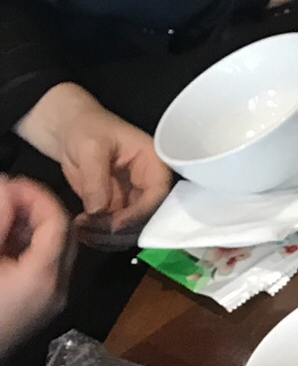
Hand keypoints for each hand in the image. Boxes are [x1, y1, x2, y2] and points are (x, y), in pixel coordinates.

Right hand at [0, 175, 71, 356]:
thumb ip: (0, 220)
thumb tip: (8, 186)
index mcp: (44, 275)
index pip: (58, 221)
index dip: (36, 195)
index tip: (11, 183)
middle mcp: (58, 289)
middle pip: (64, 235)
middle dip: (37, 209)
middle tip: (7, 195)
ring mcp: (52, 302)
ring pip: (56, 251)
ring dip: (32, 226)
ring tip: (4, 212)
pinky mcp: (41, 309)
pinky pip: (46, 268)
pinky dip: (30, 247)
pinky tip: (5, 239)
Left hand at [14, 85, 172, 242]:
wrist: (70, 131)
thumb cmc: (86, 128)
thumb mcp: (91, 146)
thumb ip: (96, 177)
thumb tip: (99, 209)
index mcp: (154, 164)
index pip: (158, 194)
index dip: (140, 213)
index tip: (114, 224)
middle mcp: (149, 185)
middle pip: (148, 218)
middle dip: (119, 228)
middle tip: (89, 226)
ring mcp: (134, 200)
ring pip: (132, 230)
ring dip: (107, 236)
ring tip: (80, 228)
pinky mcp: (119, 210)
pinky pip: (115, 231)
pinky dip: (99, 236)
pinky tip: (81, 230)